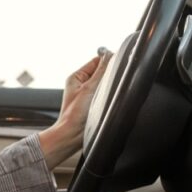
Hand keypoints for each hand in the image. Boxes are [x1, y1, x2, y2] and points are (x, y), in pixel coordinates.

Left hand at [38, 48, 112, 168]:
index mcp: (76, 77)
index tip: (119, 62)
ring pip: (106, 85)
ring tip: (109, 96)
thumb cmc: (75, 115)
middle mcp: (82, 85)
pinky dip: (111, 97)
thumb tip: (110, 54)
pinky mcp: (94, 106)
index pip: (96, 61)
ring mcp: (88, 95)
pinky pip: (106, 96)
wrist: (72, 137)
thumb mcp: (89, 88)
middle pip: (102, 73)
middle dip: (110, 76)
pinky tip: (111, 102)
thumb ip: (101, 71)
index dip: (108, 61)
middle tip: (113, 83)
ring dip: (110, 87)